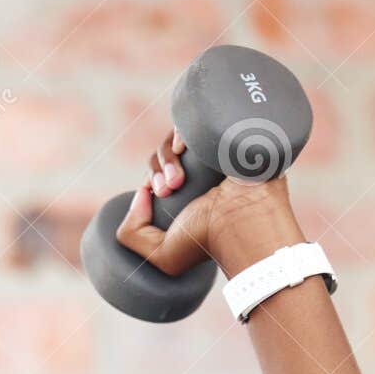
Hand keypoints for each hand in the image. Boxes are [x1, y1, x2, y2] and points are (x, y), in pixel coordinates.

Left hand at [115, 128, 305, 277]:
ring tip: (177, 178)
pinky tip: (180, 146)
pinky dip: (181, 129)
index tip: (156, 194)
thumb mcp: (160, 255)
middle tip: (168, 189)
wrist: (243, 220)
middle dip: (158, 170)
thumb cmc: (207, 240)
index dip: (152, 178)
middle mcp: (201, 172)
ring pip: (177, 138)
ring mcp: (214, 151)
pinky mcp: (225, 133)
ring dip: (167, 157)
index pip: (159, 172)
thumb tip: (140, 192)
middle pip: (164, 153)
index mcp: (188, 195)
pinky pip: (196, 118)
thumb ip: (131, 233)